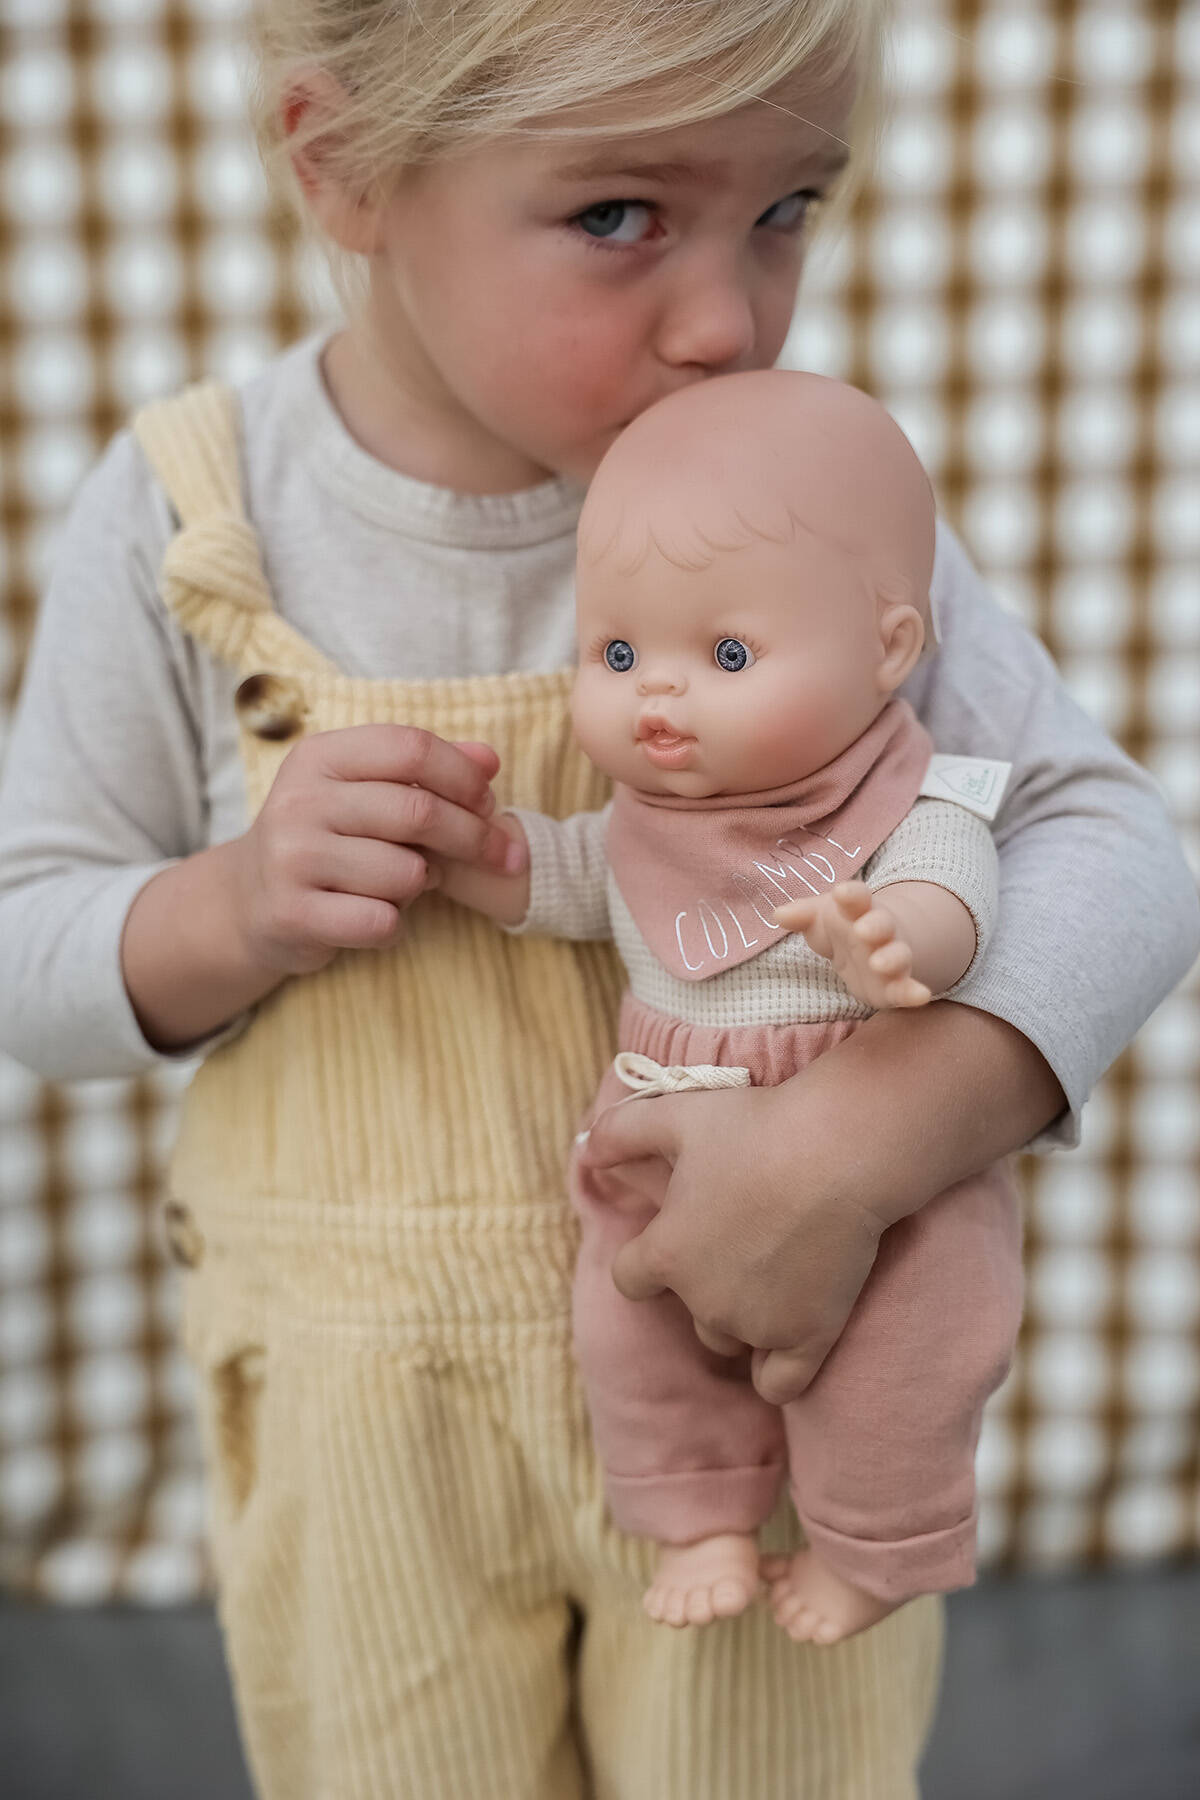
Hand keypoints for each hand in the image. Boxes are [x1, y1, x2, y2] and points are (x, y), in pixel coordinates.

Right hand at [229, 725, 524, 974]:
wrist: (250, 899)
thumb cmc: (328, 837)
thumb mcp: (366, 790)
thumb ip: (428, 771)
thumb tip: (491, 759)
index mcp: (320, 757)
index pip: (411, 748)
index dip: (463, 776)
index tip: (489, 803)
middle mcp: (299, 800)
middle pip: (417, 812)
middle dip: (474, 837)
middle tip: (504, 856)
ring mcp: (291, 858)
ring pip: (405, 873)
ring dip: (424, 884)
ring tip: (405, 884)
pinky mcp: (291, 913)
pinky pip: (382, 921)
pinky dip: (395, 925)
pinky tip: (377, 916)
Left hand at [576, 1079, 885, 1405]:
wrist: (840, 1151)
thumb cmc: (755, 1127)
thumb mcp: (674, 1115)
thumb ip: (618, 1132)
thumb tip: (583, 1151)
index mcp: (665, 1254)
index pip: (630, 1279)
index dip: (649, 1260)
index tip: (679, 1234)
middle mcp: (703, 1300)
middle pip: (689, 1309)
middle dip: (706, 1282)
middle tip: (745, 1234)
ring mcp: (756, 1325)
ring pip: (731, 1339)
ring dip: (742, 1317)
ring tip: (776, 1269)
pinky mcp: (808, 1338)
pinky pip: (779, 1383)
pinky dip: (779, 1367)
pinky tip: (791, 1333)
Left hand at [774, 882, 930, 1010]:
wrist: (873, 946)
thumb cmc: (840, 927)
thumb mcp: (818, 920)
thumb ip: (802, 915)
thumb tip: (779, 915)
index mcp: (858, 909)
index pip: (857, 897)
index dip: (851, 895)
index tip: (841, 892)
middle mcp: (879, 931)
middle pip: (881, 924)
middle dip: (874, 926)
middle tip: (862, 930)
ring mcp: (890, 957)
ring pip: (897, 956)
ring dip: (892, 958)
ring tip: (879, 963)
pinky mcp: (895, 986)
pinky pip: (907, 988)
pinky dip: (915, 992)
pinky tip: (921, 996)